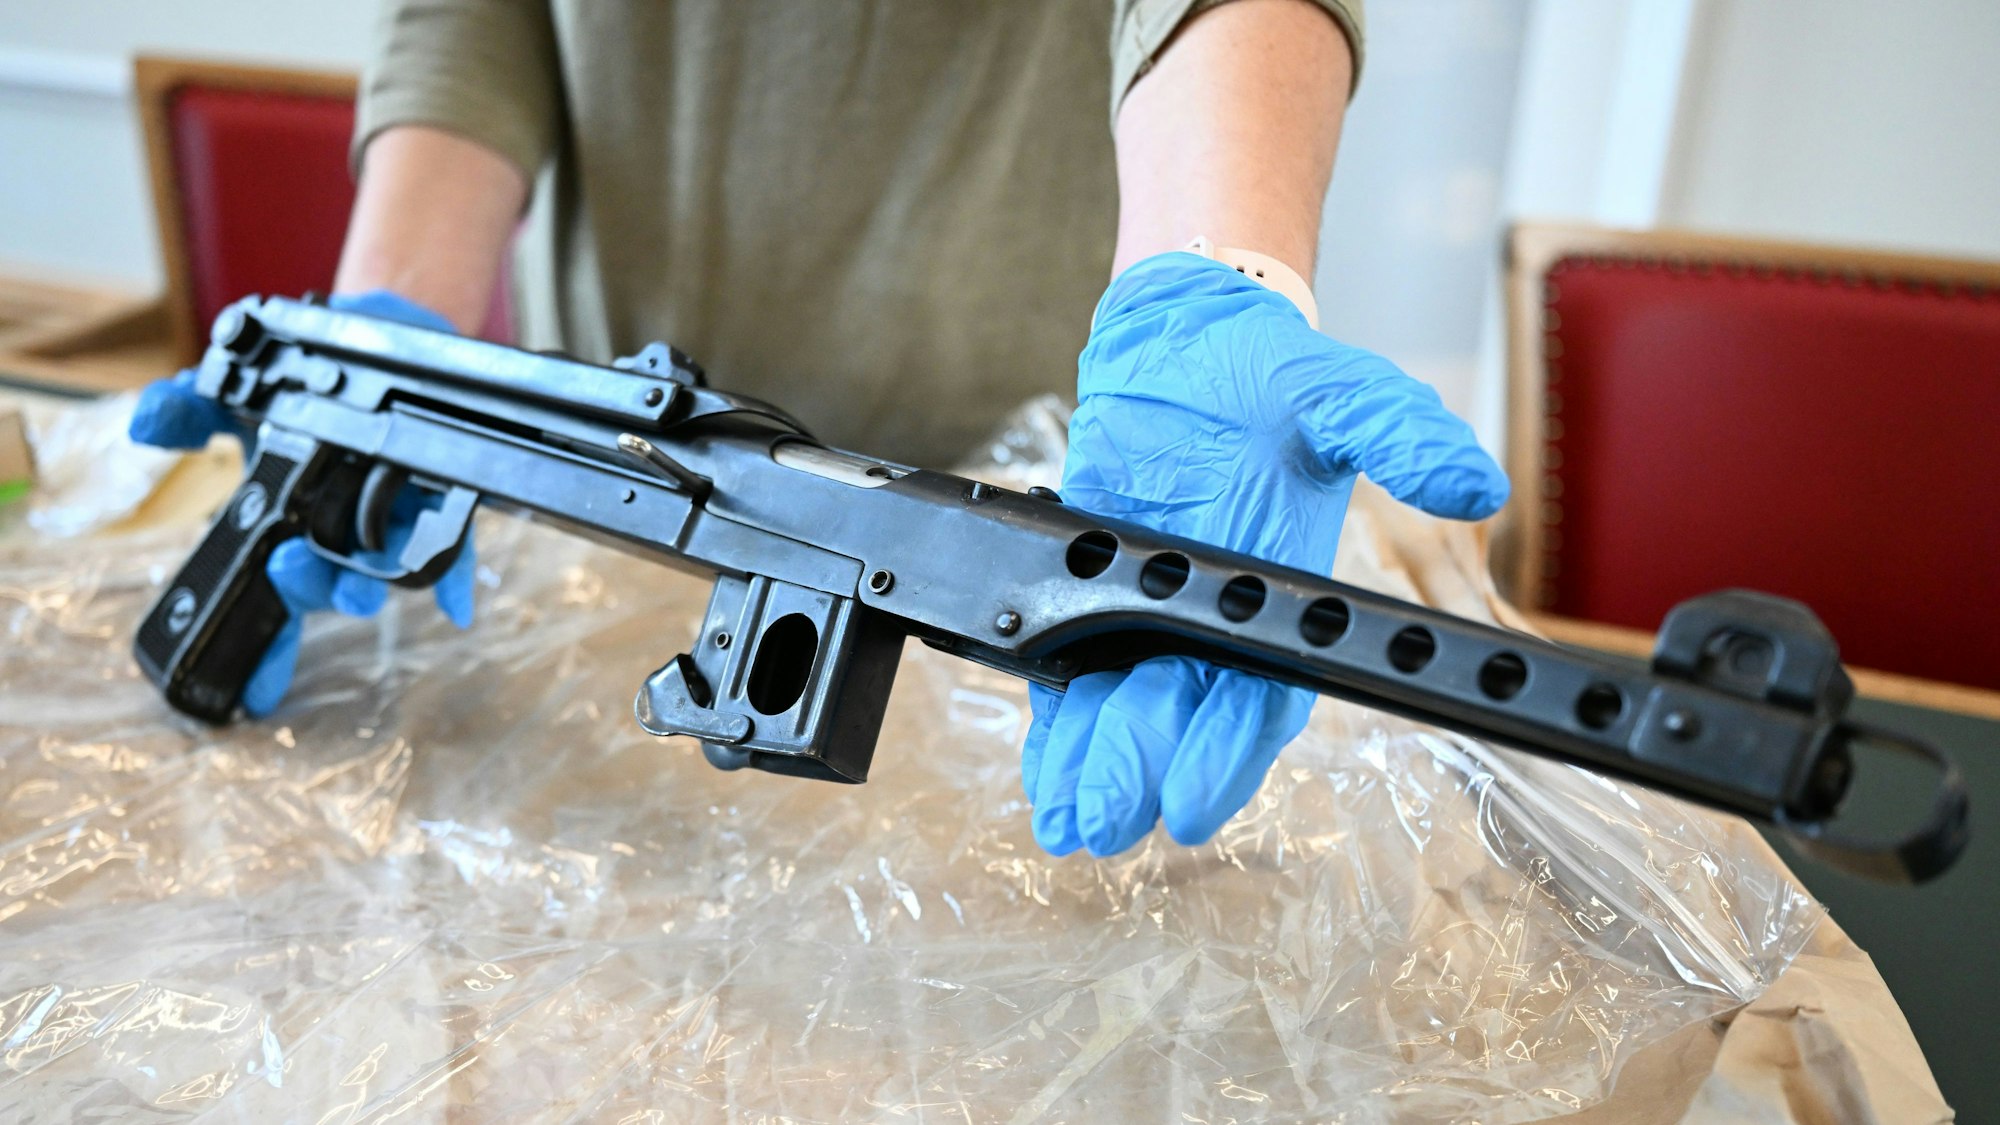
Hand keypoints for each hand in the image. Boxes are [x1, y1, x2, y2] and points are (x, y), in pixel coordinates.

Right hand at [129, 291, 476, 715]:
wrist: (377, 339)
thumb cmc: (304, 381)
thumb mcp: (237, 390)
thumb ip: (191, 409)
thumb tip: (145, 426)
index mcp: (289, 524)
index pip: (269, 596)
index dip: (262, 651)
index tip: (254, 695)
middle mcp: (340, 534)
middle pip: (326, 584)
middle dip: (313, 593)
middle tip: (298, 580)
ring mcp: (392, 517)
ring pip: (383, 567)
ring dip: (370, 583)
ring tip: (361, 590)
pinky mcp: (441, 495)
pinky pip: (453, 543)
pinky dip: (453, 576)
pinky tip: (455, 606)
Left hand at [1022, 252, 1509, 855]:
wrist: (1183, 339)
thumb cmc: (1268, 371)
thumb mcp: (1337, 389)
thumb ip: (1397, 432)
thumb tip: (1476, 482)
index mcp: (1279, 591)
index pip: (1258, 692)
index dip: (1223, 754)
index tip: (1187, 806)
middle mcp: (1216, 616)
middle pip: (1178, 716)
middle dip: (1138, 772)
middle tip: (1102, 822)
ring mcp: (1150, 608)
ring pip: (1121, 707)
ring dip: (1091, 765)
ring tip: (1064, 820)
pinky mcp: (1091, 587)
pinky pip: (1071, 669)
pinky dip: (1055, 722)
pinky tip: (1041, 774)